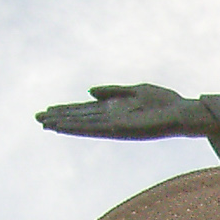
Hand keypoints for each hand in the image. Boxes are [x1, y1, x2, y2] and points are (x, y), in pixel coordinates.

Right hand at [35, 84, 219, 138]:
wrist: (182, 113)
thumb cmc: (164, 102)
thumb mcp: (136, 90)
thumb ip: (112, 91)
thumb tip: (89, 92)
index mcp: (114, 108)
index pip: (85, 110)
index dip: (67, 110)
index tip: (49, 110)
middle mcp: (111, 118)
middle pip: (80, 117)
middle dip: (60, 117)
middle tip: (37, 118)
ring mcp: (114, 124)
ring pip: (83, 124)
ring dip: (64, 123)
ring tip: (45, 123)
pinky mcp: (120, 129)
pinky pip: (95, 128)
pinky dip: (80, 127)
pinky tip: (67, 126)